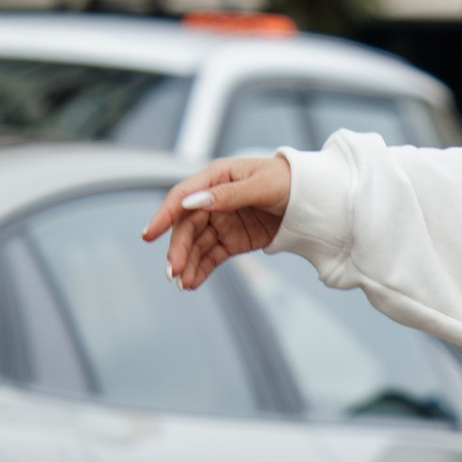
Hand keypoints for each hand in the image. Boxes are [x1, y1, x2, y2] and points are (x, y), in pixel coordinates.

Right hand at [143, 153, 292, 287]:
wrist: (312, 199)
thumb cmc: (288, 181)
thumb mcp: (261, 185)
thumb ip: (228, 195)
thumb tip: (194, 202)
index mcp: (216, 178)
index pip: (182, 197)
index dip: (164, 215)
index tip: (149, 234)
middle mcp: (213, 200)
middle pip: (187, 227)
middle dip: (178, 249)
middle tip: (173, 271)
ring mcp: (222, 222)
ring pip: (196, 245)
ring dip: (187, 263)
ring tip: (182, 283)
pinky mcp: (232, 241)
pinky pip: (211, 257)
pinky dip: (201, 270)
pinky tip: (192, 283)